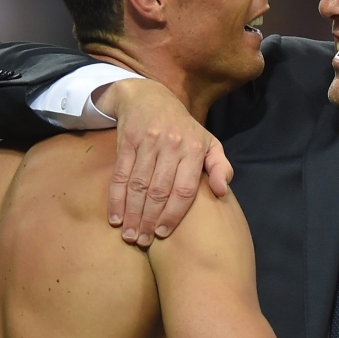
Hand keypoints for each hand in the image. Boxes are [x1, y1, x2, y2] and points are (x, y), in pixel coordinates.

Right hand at [94, 78, 232, 244]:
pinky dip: (117, 198)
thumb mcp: (209, 142)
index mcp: (193, 148)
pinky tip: (116, 217)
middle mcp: (171, 144)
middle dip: (149, 219)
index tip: (163, 234)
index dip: (173, 214)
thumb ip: (220, 166)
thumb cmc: (184, 129)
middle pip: (159, 191)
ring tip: (129, 235)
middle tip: (143, 241)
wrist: (150, 96)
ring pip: (139, 185)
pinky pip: (121, 175)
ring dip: (132, 213)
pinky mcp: (127, 140)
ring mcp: (147, 142)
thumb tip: (223, 191)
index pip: (184, 189)